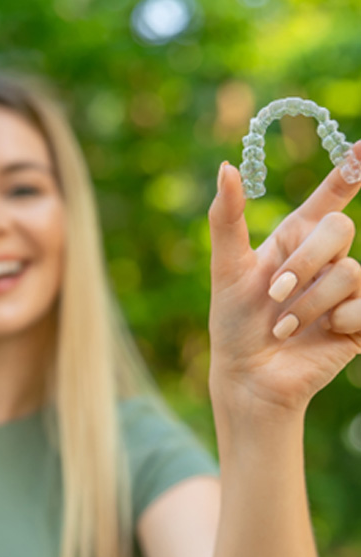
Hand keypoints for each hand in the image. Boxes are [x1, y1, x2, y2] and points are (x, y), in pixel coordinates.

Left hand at [208, 142, 360, 419]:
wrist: (248, 375)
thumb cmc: (234, 323)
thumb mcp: (227, 269)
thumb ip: (227, 219)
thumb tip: (225, 166)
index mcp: (294, 240)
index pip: (329, 197)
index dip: (348, 171)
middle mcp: (323, 260)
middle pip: (339, 229)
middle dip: (305, 262)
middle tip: (275, 293)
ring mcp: (343, 291)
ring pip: (349, 272)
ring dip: (309, 304)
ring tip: (281, 328)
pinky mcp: (358, 321)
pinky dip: (338, 320)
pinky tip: (321, 334)